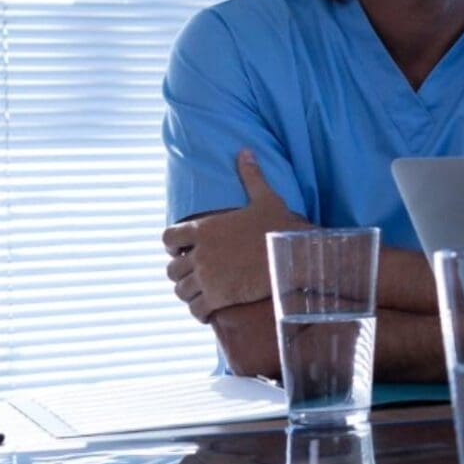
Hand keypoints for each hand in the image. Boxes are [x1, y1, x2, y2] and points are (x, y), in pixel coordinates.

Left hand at [162, 149, 305, 321]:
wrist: (295, 258)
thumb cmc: (280, 227)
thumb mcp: (267, 198)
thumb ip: (251, 176)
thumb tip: (245, 151)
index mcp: (205, 229)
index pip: (168, 238)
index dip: (172, 246)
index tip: (183, 250)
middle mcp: (201, 254)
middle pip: (171, 269)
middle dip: (180, 271)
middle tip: (195, 273)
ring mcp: (208, 278)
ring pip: (181, 290)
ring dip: (189, 292)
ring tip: (202, 292)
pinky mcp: (219, 298)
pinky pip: (196, 310)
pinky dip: (199, 311)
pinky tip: (208, 310)